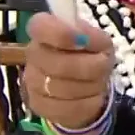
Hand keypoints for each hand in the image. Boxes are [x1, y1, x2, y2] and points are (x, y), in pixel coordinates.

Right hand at [23, 12, 114, 128]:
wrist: (84, 79)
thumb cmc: (91, 53)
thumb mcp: (98, 40)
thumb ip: (89, 35)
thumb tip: (80, 36)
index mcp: (45, 28)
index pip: (40, 27)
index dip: (61, 35)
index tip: (83, 41)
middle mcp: (33, 52)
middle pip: (57, 64)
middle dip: (88, 67)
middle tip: (102, 64)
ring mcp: (31, 80)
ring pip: (63, 89)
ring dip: (90, 85)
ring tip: (98, 80)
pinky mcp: (38, 105)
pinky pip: (66, 108)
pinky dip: (87, 103)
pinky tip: (92, 96)